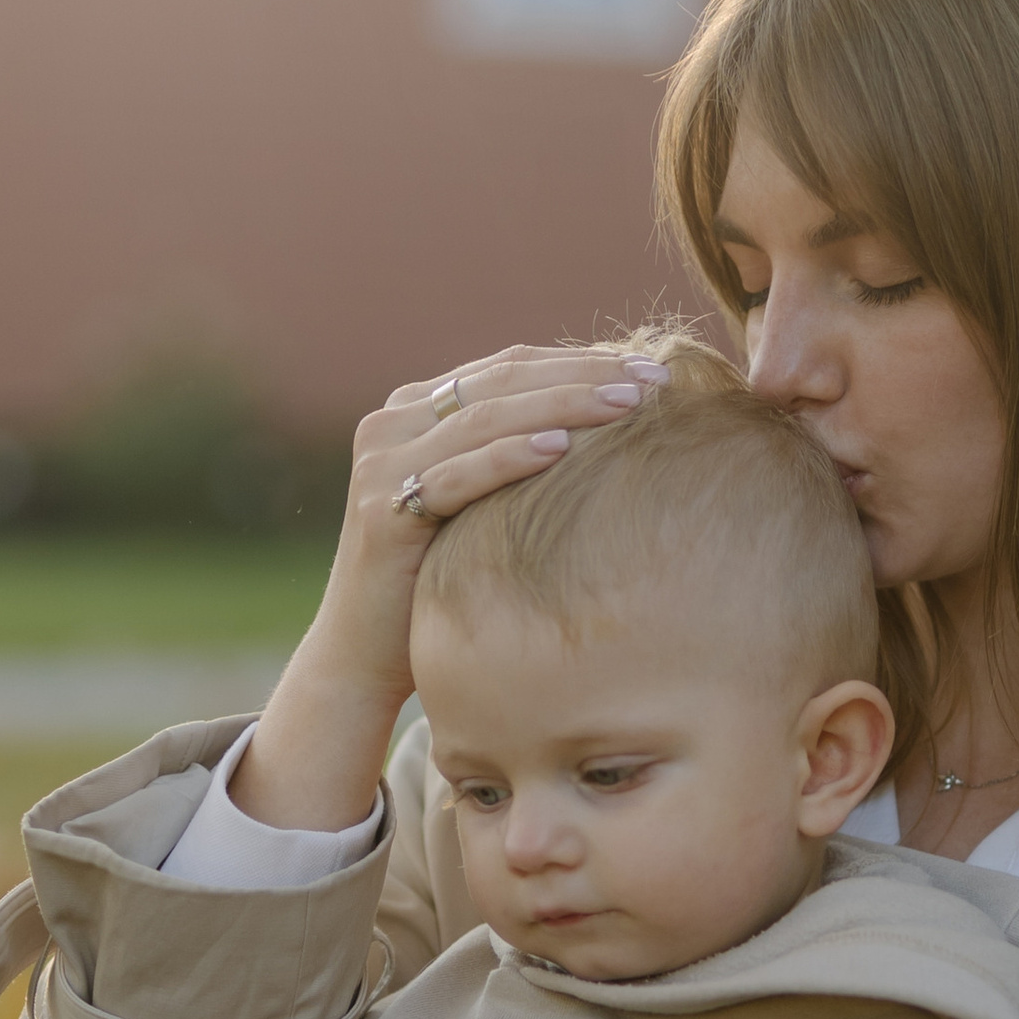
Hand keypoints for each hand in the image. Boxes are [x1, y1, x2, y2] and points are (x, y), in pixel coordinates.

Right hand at [232, 346, 676, 832]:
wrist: (363, 657)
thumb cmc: (436, 579)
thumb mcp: (479, 503)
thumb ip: (514, 455)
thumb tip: (612, 424)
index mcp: (416, 409)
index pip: (511, 367)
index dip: (582, 360)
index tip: (654, 368)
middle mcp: (391, 423)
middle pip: (503, 381)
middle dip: (585, 375)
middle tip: (655, 379)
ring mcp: (382, 464)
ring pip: (486, 418)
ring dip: (562, 405)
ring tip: (626, 404)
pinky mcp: (383, 511)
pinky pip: (456, 474)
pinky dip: (509, 457)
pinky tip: (561, 448)